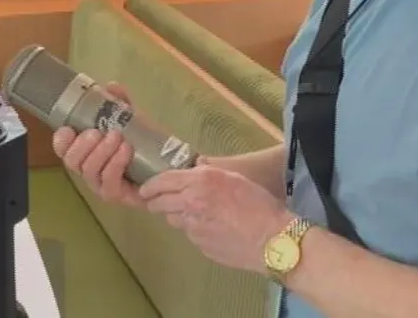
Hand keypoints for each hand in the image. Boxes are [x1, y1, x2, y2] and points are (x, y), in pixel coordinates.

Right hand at [52, 82, 143, 208]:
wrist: (168, 165)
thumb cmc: (142, 143)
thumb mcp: (131, 119)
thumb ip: (121, 102)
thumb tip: (111, 86)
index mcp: (86, 151)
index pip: (63, 149)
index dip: (61, 140)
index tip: (69, 129)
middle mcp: (88, 169)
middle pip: (72, 161)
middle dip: (83, 145)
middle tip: (98, 132)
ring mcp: (101, 185)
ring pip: (89, 171)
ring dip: (102, 152)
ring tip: (117, 137)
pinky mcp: (116, 195)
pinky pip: (108, 182)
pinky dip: (115, 164)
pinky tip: (126, 150)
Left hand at [139, 164, 294, 273]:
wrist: (273, 239)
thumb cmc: (259, 204)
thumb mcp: (234, 178)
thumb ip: (209, 175)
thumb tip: (193, 173)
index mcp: (200, 181)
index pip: (162, 181)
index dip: (150, 185)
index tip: (145, 189)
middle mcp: (191, 202)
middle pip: (160, 203)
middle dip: (155, 202)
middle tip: (157, 202)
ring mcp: (193, 227)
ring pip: (174, 220)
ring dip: (178, 215)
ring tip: (195, 214)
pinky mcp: (199, 245)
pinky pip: (190, 235)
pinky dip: (195, 230)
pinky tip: (213, 228)